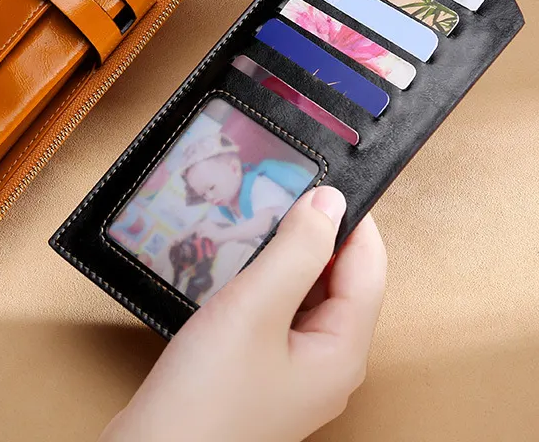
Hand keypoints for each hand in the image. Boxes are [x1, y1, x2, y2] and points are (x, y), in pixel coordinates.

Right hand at [102, 186, 386, 441]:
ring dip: (287, 257)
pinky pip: (278, 313)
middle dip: (316, 235)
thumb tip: (329, 201)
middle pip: (339, 281)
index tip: (322, 178)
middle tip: (279, 197)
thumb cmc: (206, 397)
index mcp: (342, 351)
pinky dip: (265, 282)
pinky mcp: (261, 371)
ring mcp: (293, 370)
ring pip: (306, 295)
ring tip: (257, 224)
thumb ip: (297, 251)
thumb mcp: (255, 308)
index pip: (368, 267)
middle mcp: (326, 363)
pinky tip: (238, 266)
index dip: (352, 219)